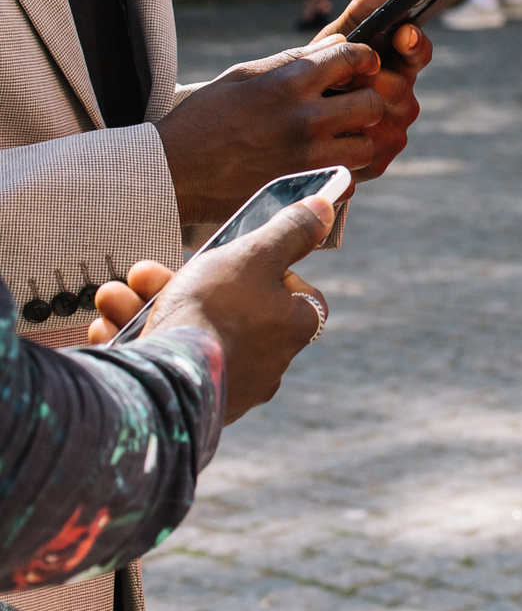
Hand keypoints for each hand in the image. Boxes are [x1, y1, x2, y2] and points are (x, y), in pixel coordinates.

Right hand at [84, 195, 332, 422]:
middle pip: (225, 309)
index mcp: (293, 329)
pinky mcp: (187, 404)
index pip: (294, 293)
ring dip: (144, 308)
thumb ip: (289, 232)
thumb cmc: (214, 311)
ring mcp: (226, 387)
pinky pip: (163, 364)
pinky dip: (135, 341)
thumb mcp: (253, 254)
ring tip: (114, 296)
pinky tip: (107, 328)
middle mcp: (265, 363)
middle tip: (142, 272)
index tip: (233, 258)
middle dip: (177, 284)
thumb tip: (325, 206)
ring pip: (188, 334)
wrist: (163, 379)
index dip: (263, 269)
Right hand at [156, 0, 430, 225]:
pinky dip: (342, 173)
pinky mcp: (303, 187)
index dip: (365, 59)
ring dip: (357, 140)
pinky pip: (348, 180)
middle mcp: (305, 118)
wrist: (170, 174)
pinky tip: (323, 164)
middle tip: (351, 106)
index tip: (362, 66)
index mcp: (289, 82)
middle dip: (367, 101)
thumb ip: (294, 60)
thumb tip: (340, 43)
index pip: (353, 57)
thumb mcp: (241, 77)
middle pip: (373, 103)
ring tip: (336, 138)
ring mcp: (307, 156)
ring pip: (367, 144)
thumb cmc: (202, 119)